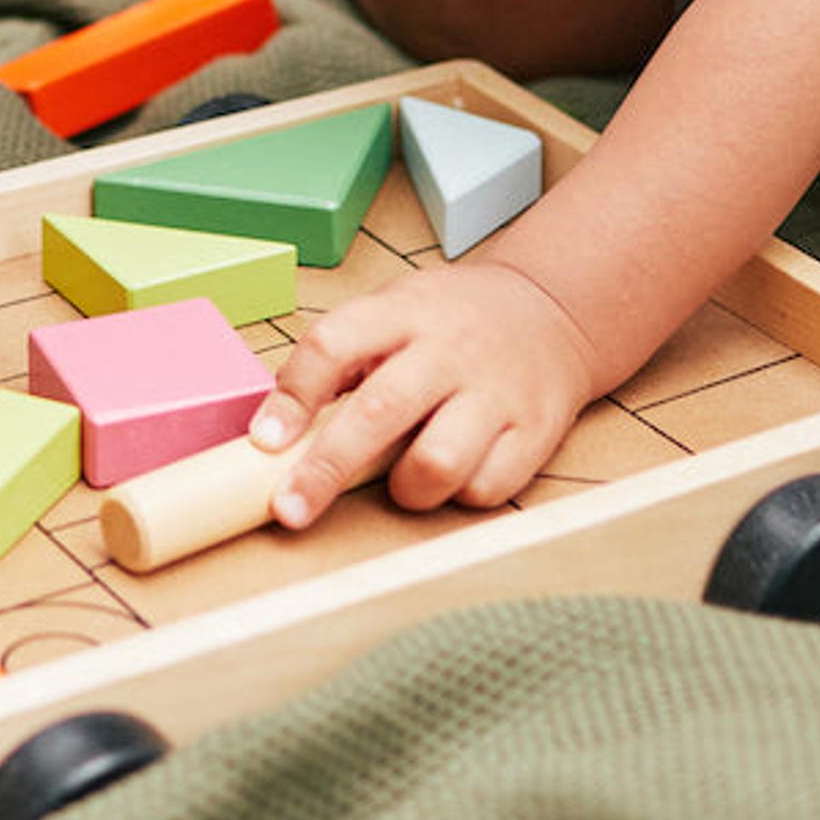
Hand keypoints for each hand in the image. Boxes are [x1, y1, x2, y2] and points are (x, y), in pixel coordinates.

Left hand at [247, 259, 601, 523]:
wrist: (552, 312)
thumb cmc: (453, 322)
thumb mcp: (396, 311)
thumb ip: (345, 359)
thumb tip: (279, 429)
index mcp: (404, 312)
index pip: (334, 344)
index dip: (294, 395)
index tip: (266, 440)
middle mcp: (450, 349)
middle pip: (379, 411)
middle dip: (326, 469)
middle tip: (290, 508)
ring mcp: (497, 391)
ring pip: (439, 462)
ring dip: (407, 488)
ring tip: (403, 480)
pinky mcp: (536, 431)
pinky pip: (487, 487)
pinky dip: (461, 494)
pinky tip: (458, 473)